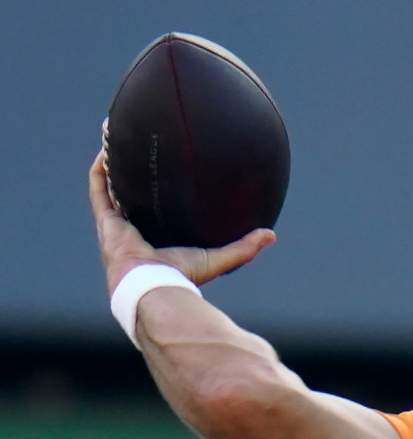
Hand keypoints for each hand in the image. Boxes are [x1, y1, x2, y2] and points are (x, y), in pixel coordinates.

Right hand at [88, 122, 275, 296]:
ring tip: (117, 138)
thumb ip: (245, 247)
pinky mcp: (106, 221)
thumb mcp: (220, 258)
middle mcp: (134, 230)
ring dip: (113, 162)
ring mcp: (117, 225)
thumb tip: (272, 235)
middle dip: (132, 173)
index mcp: (157, 238)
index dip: (158, 192)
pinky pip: (99, 188)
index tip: (166, 172)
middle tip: (140, 148)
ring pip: (111, 186)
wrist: (155, 285)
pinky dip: (102, 169)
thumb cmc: (184, 276)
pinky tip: (108, 147)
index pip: (156, 211)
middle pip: (131, 194)